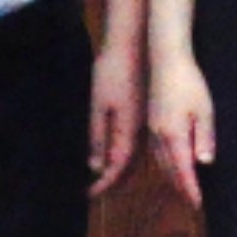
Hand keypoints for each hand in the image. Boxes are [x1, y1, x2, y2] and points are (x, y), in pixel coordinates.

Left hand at [87, 42, 143, 195]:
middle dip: (113, 180)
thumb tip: (95, 166)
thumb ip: (97, 136)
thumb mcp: (98, 104)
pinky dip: (128, 153)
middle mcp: (141, 129)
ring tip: (106, 178)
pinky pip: (139, 141)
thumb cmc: (112, 71)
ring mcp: (146, 120)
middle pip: (129, 164)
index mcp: (128, 129)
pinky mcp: (146, 111)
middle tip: (96, 191)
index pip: (117, 167)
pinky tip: (120, 152)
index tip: (89, 195)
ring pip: (137, 154)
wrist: (133, 42)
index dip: (104, 183)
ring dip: (121, 168)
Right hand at [149, 50, 215, 204]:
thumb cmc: (189, 83)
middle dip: (181, 187)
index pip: (183, 170)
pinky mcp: (150, 122)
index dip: (190, 189)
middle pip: (170, 170)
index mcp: (173, 135)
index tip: (198, 204)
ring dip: (172, 177)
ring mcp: (152, 129)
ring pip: (160, 162)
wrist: (165, 60)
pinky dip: (165, 163)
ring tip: (183, 187)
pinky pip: (156, 151)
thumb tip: (204, 162)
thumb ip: (204, 137)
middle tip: (192, 201)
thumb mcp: (204, 110)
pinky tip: (171, 163)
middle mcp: (159, 136)